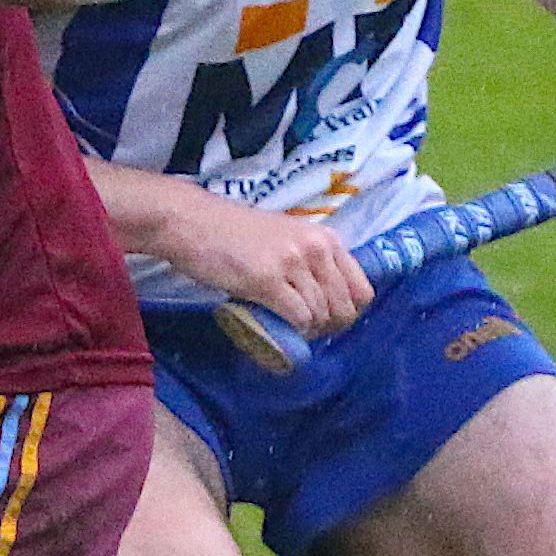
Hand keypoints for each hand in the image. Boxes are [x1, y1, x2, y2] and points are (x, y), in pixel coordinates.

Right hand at [164, 193, 375, 338]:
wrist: (194, 224)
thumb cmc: (234, 233)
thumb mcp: (286, 237)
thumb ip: (309, 260)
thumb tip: (326, 297)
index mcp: (325, 238)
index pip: (362, 290)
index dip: (349, 313)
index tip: (329, 321)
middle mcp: (316, 249)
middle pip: (345, 308)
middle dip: (330, 327)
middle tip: (308, 332)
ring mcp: (293, 264)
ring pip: (321, 315)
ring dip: (308, 331)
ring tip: (291, 330)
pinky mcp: (268, 280)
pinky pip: (298, 318)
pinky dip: (293, 331)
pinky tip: (280, 328)